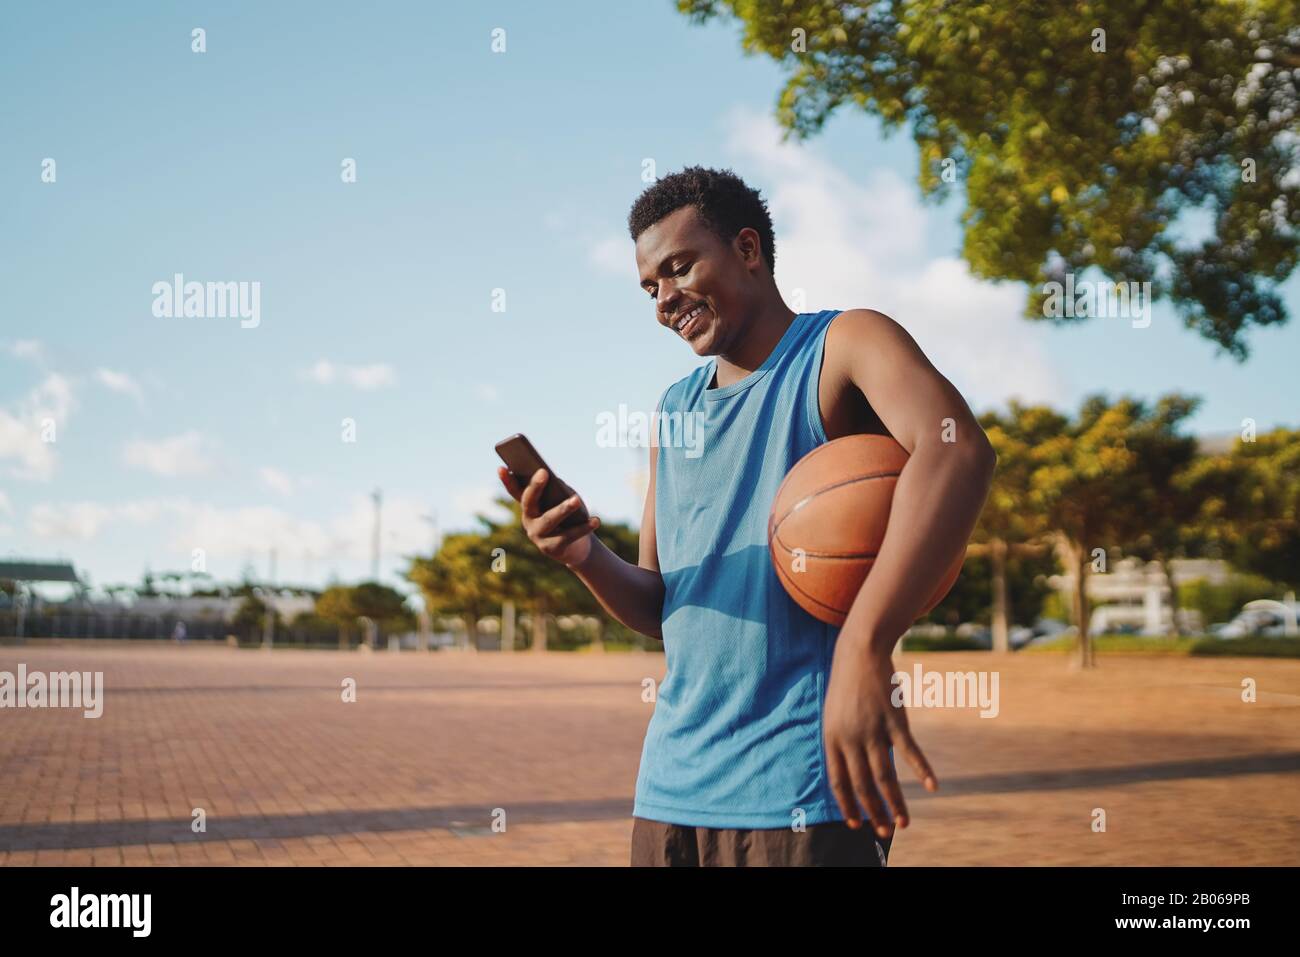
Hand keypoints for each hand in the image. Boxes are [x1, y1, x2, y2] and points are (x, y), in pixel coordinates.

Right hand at [497, 466, 599, 566]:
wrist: (578, 548)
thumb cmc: (570, 518)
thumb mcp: (563, 502)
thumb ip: (558, 491)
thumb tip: (557, 483)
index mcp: (529, 507)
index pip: (516, 491)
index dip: (507, 481)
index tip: (501, 467)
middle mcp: (529, 521)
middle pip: (529, 502)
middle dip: (535, 487)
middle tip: (544, 472)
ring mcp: (538, 536)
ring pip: (549, 519)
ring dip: (563, 509)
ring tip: (576, 500)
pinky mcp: (551, 549)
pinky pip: (568, 536)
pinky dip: (583, 528)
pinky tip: (595, 520)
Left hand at [822, 636, 938, 837]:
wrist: (859, 652)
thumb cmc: (848, 686)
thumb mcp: (836, 716)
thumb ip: (845, 743)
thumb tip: (858, 771)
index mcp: (833, 739)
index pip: (839, 781)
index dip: (848, 805)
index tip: (856, 825)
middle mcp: (851, 738)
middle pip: (862, 784)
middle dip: (874, 812)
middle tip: (885, 833)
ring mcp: (872, 729)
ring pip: (884, 775)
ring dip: (895, 802)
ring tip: (904, 823)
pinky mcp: (894, 720)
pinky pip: (908, 751)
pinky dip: (922, 770)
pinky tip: (932, 786)